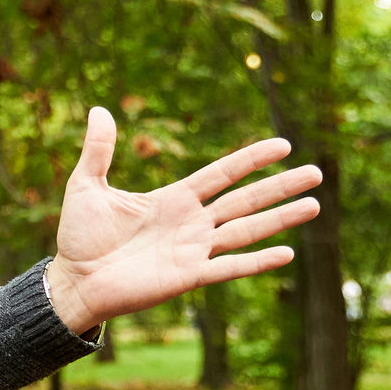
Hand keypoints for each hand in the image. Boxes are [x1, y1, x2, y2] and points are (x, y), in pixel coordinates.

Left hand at [41, 107, 322, 334]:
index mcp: (174, 199)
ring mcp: (193, 250)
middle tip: (317, 173)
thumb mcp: (87, 185)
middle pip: (245, 199)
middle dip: (280, 186)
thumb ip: (99, 150)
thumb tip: (98, 109)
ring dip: (281, 219)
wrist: (73, 280)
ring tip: (315, 205)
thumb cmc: (80, 237)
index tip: (284, 145)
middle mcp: (191, 223)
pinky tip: (288, 254)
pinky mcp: (188, 277)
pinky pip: (229, 267)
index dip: (251, 159)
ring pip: (246, 230)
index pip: (222, 173)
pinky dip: (258, 261)